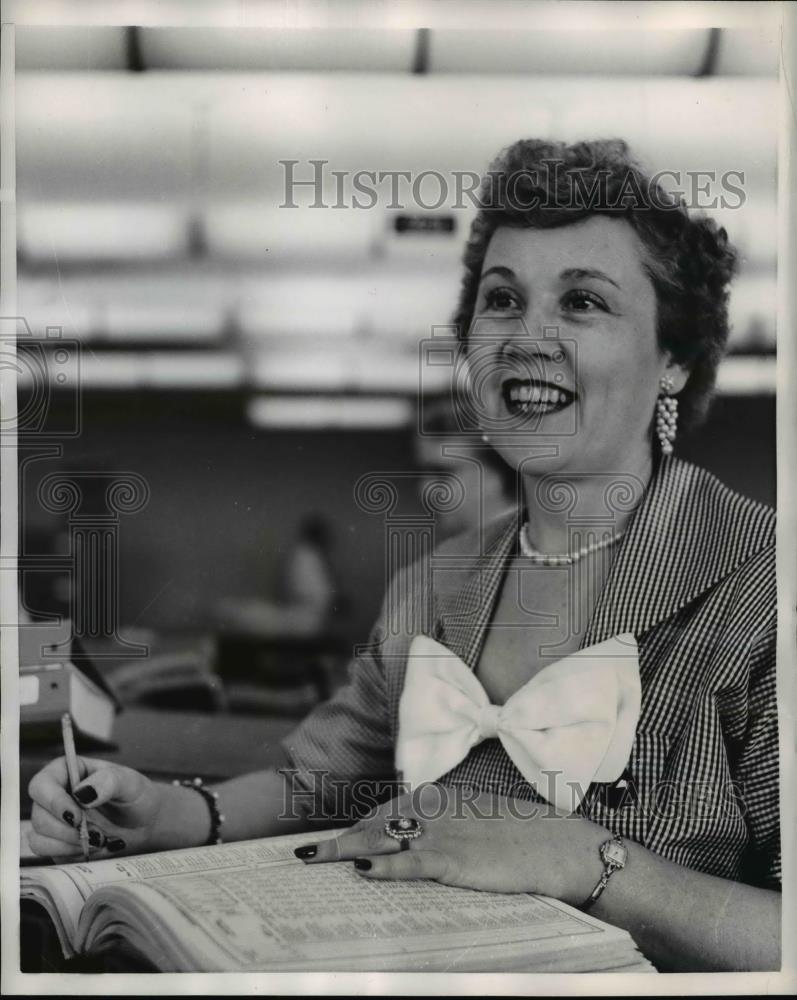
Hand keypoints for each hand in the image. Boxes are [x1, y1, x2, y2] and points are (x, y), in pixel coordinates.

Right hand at [27, 756, 163, 859]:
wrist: (146, 824)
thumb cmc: (136, 796)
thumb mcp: (129, 782)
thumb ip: (108, 781)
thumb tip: (83, 793)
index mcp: (68, 772)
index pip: (41, 785)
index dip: (53, 802)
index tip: (77, 817)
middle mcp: (55, 796)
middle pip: (39, 816)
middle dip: (67, 830)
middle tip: (97, 833)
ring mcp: (54, 822)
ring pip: (39, 840)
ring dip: (70, 845)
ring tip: (100, 840)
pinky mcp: (57, 845)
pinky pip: (51, 856)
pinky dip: (73, 855)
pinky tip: (96, 849)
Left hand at [295, 784, 606, 905]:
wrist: (559, 845)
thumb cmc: (523, 836)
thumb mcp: (480, 820)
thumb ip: (450, 823)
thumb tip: (422, 837)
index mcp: (443, 799)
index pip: (389, 809)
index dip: (360, 823)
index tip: (337, 836)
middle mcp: (437, 812)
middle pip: (377, 822)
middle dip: (341, 836)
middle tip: (307, 852)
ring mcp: (445, 835)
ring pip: (384, 839)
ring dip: (346, 848)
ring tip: (314, 858)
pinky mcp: (457, 861)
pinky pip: (413, 863)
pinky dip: (385, 866)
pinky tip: (363, 870)